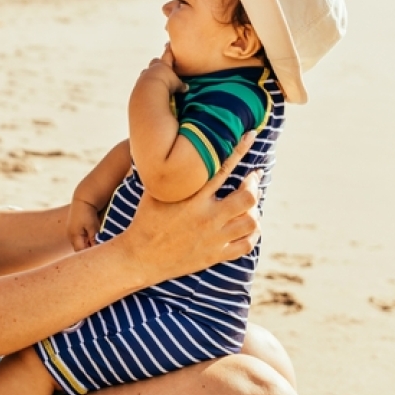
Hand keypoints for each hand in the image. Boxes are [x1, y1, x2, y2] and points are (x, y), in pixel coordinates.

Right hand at [67, 198, 101, 251]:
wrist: (83, 200)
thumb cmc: (89, 213)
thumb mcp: (93, 227)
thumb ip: (94, 240)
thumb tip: (97, 250)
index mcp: (74, 236)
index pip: (81, 252)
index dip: (89, 255)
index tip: (99, 255)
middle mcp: (70, 236)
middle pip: (79, 250)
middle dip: (88, 252)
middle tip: (99, 253)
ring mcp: (71, 233)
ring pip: (79, 245)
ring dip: (87, 246)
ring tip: (97, 246)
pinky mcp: (73, 230)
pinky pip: (79, 240)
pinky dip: (86, 242)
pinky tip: (93, 240)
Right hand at [118, 132, 260, 285]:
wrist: (139, 258)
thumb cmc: (145, 220)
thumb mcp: (154, 192)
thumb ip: (169, 172)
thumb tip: (167, 146)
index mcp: (193, 199)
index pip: (223, 168)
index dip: (240, 150)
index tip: (251, 136)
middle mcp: (207, 218)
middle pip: (247, 198)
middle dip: (254, 185)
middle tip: (253, 179)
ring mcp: (213, 239)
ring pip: (251, 222)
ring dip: (255, 211)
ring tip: (250, 205)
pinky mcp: (215, 256)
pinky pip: (246, 246)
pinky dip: (252, 235)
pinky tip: (248, 228)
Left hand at [137, 44, 183, 95]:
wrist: (151, 89)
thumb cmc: (165, 82)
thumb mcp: (177, 84)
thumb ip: (181, 85)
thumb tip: (185, 87)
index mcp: (164, 64)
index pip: (168, 53)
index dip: (168, 48)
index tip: (168, 44)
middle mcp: (154, 67)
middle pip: (155, 61)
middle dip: (158, 63)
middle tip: (161, 66)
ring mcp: (145, 74)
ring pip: (148, 71)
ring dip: (151, 74)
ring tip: (156, 80)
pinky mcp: (140, 82)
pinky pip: (143, 81)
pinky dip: (146, 83)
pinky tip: (150, 88)